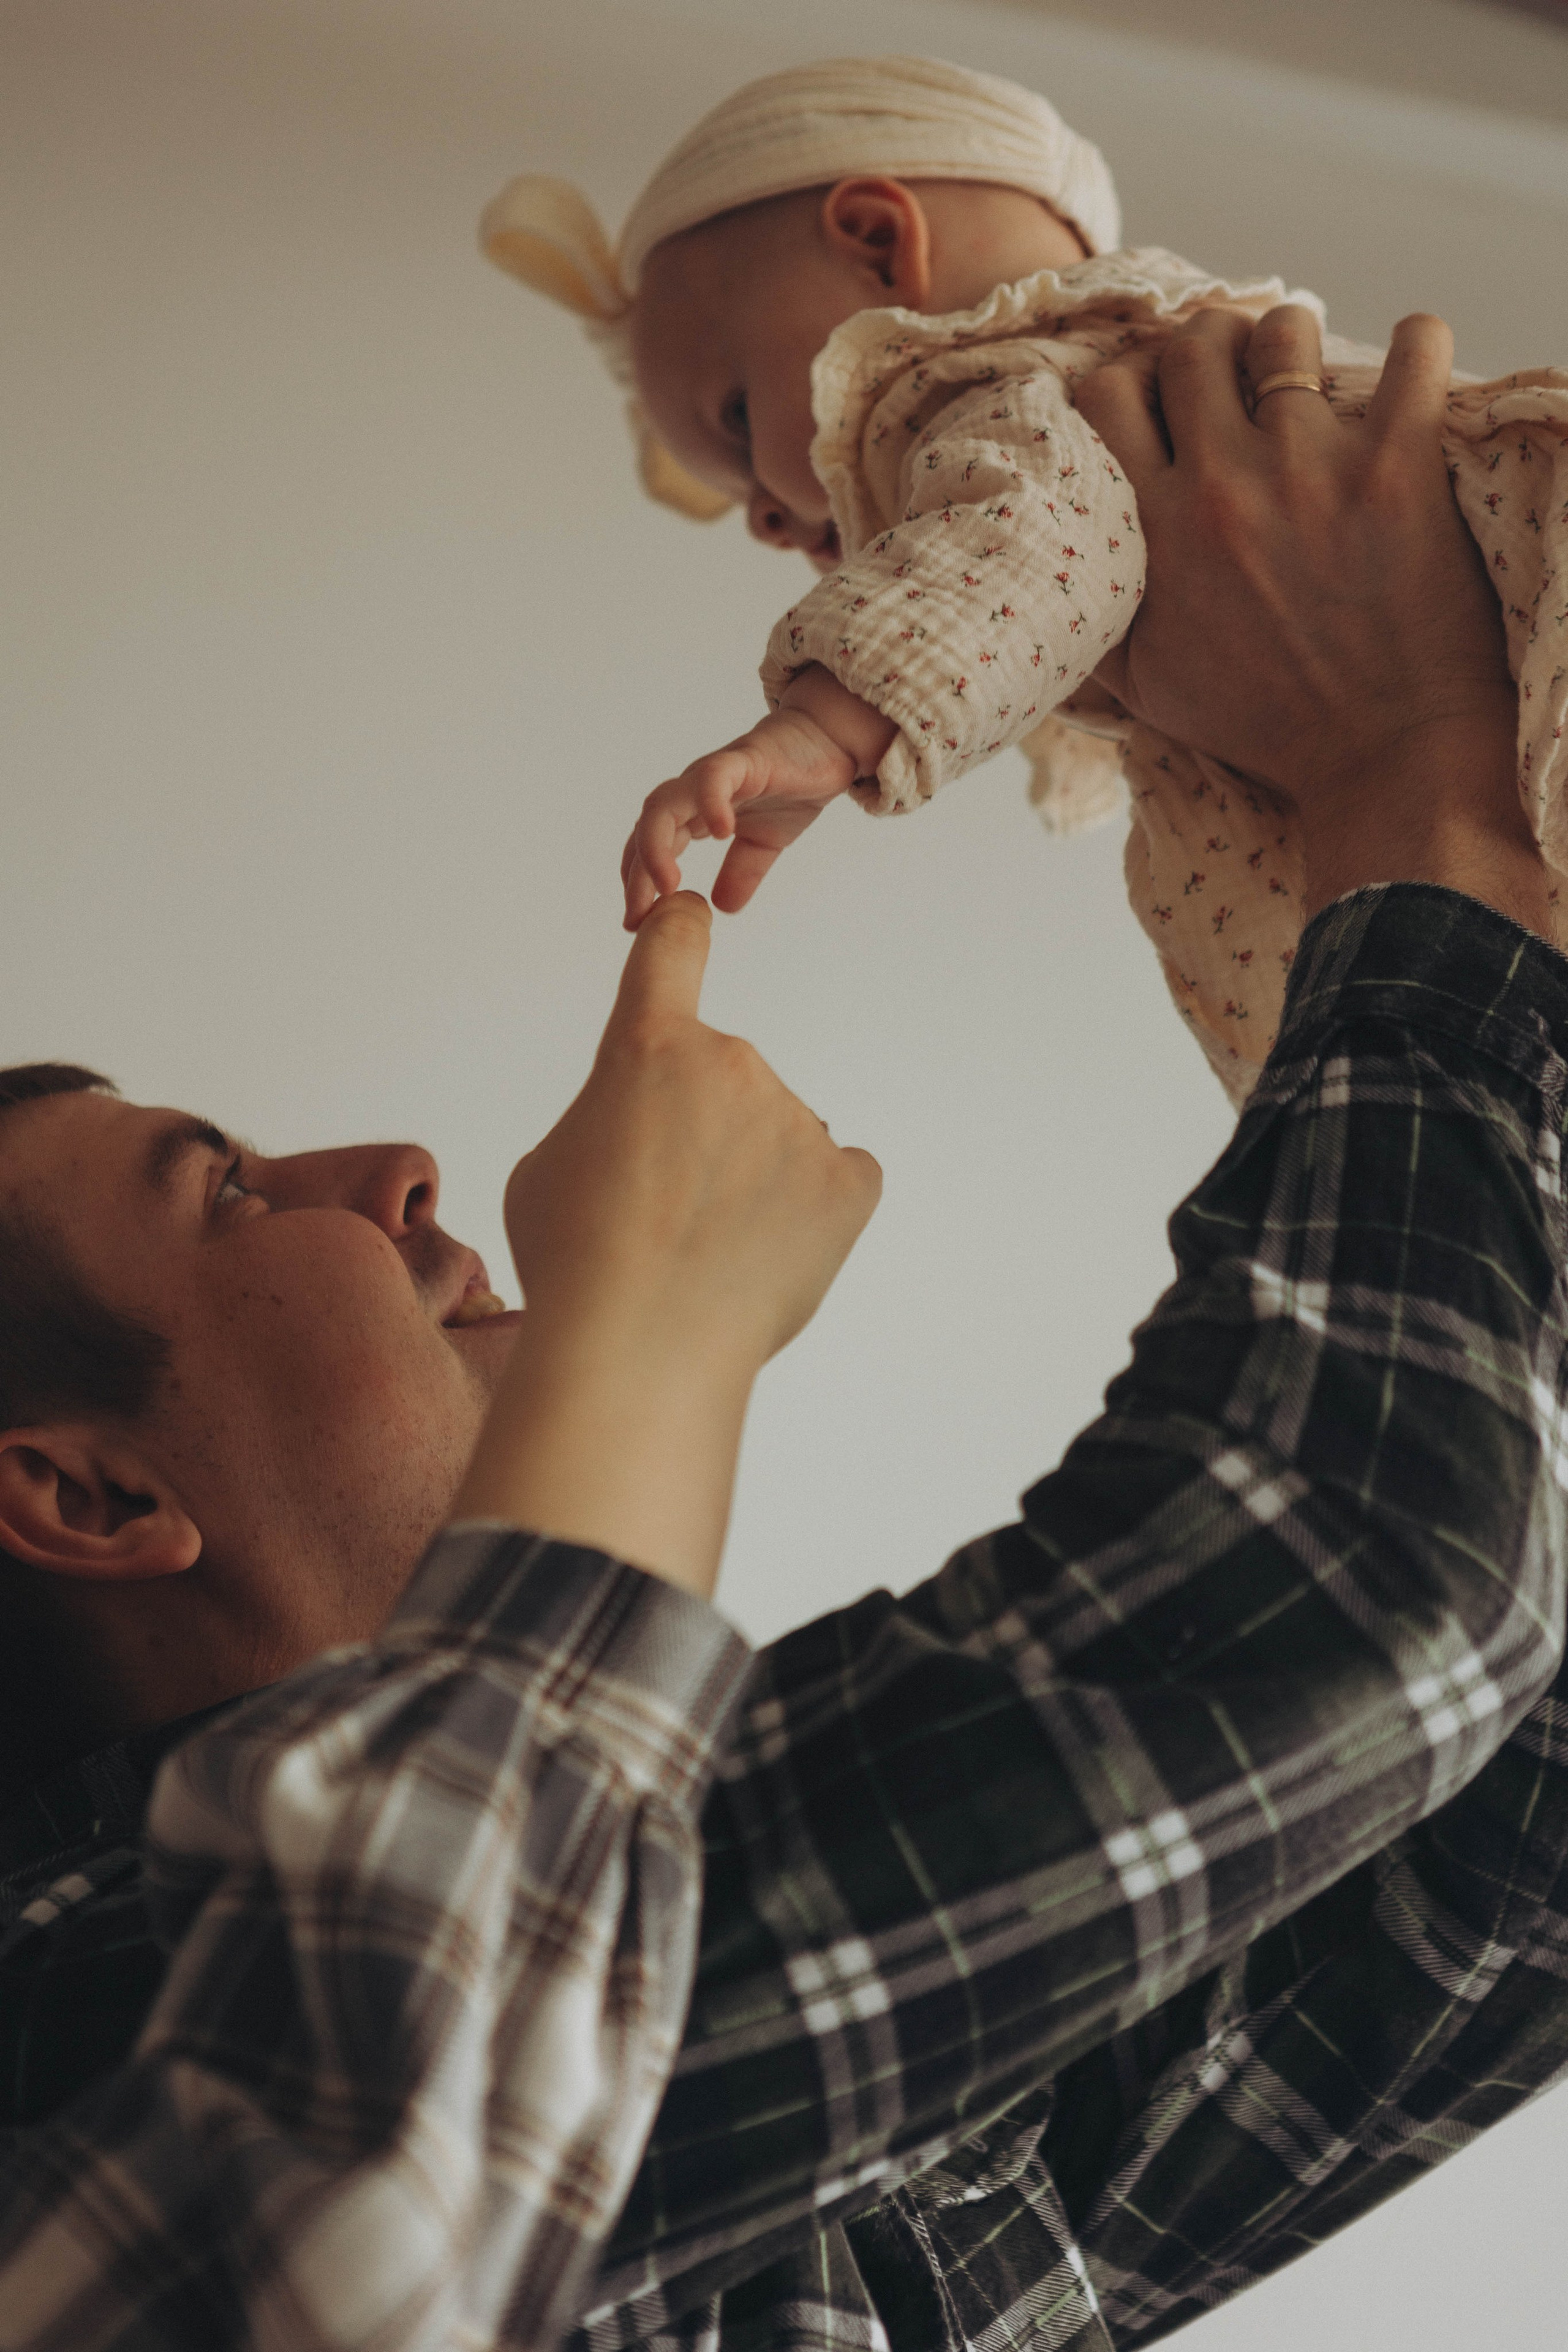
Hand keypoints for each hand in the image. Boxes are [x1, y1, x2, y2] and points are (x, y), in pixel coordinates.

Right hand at [451, 895, 880, 1596]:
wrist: (638, 1349)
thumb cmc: (576, 1263)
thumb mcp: (547, 1169)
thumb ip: (603, 1122)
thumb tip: (638, 1138)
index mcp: (647, 1046)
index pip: (673, 947)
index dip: (677, 929)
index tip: (689, 914)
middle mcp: (732, 1063)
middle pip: (720, 1080)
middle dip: (697, 1132)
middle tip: (660, 1214)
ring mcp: (797, 1121)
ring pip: (775, 1136)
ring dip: (750, 1177)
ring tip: (708, 1253)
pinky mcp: (848, 1183)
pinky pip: (843, 1176)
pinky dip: (817, 1206)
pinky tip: (775, 1249)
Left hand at [622, 667, 895, 927]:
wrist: (825, 742)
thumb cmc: (789, 786)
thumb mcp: (764, 843)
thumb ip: (741, 872)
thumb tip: (723, 906)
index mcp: (692, 814)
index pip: (649, 849)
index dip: (638, 886)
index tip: (637, 924)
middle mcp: (691, 794)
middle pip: (645, 832)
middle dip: (636, 876)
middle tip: (639, 918)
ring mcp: (712, 775)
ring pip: (663, 806)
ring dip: (657, 847)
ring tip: (668, 887)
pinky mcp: (740, 759)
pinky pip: (714, 778)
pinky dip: (710, 804)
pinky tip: (720, 833)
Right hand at [1075, 305, 1549, 931]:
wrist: (1379, 757)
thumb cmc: (1265, 725)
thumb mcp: (1148, 690)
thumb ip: (1091, 625)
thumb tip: (1050, 581)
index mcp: (1157, 531)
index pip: (1108, 393)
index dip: (1130, 378)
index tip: (1159, 397)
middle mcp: (1224, 485)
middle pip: (1191, 345)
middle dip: (1208, 344)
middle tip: (1234, 371)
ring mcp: (1313, 467)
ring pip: (1284, 332)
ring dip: (1291, 338)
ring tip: (1306, 370)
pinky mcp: (1400, 465)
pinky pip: (1412, 350)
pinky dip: (1414, 345)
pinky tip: (1407, 365)